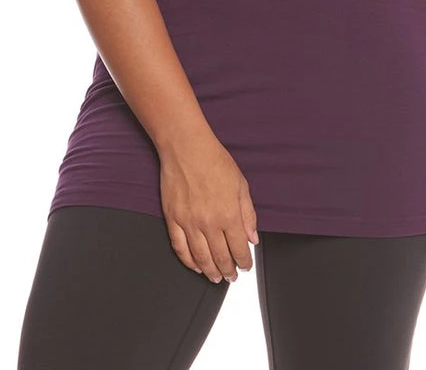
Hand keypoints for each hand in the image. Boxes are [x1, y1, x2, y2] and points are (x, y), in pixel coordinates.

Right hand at [159, 133, 258, 283]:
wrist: (186, 148)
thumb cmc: (214, 161)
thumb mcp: (241, 184)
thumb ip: (248, 214)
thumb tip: (252, 238)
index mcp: (228, 214)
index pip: (239, 249)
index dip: (244, 262)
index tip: (245, 266)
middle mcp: (209, 223)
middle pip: (220, 257)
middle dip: (228, 271)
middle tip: (232, 277)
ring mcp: (189, 223)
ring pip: (200, 258)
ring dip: (210, 271)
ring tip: (216, 277)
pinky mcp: (172, 219)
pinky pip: (180, 248)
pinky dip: (188, 261)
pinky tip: (195, 266)